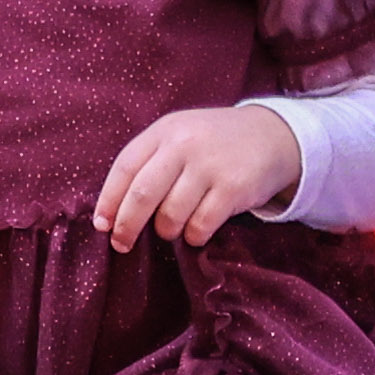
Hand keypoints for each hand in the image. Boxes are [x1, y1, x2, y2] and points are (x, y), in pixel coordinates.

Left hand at [94, 105, 298, 250]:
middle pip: (143, 194)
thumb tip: (113, 212)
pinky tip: (198, 229)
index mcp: (165, 130)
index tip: (101, 225)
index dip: (109, 200)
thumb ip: (150, 163)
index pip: (125, 167)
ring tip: (173, 228)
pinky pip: (200, 225)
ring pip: (171, 215)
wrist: (273, 135)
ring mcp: (210, 165)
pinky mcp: (233, 187)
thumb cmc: (214, 143)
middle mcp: (184, 144)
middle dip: (127, 226)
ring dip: (167, 231)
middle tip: (122, 244)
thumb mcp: (180, 136)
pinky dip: (194, 235)